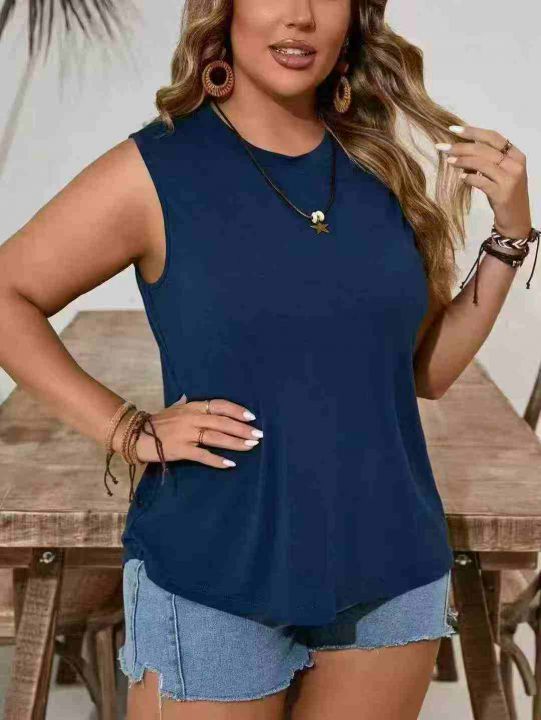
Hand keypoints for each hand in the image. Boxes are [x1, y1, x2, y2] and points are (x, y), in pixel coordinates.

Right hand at [134, 394, 262, 468]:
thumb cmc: (156, 423)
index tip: (251, 416)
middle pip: (222, 421)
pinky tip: (230, 464)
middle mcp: (191, 418)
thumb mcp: (172, 409)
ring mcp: (185, 433)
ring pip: (216, 437)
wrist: (134, 435)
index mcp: (191, 407)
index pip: (219, 405)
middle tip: (259, 434)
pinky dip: (217, 460)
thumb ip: (184, 404)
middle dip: (242, 428)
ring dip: (235, 442)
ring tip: (251, 446)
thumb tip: (186, 396)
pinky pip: (202, 455)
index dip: (236, 410)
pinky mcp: (180, 449)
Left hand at [436, 125, 531, 238]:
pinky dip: (469, 178)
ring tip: (448, 161)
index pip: (492, 137)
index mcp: (516, 155)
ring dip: (462, 161)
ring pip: (482, 163)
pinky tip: (461, 178)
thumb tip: (461, 150)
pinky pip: (481, 182)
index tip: (453, 129)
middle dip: (461, 146)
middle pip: (484, 149)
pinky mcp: (502, 194)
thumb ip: (487, 161)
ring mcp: (510, 179)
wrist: (516, 220)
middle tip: (443, 147)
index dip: (472, 132)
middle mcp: (515, 164)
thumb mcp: (500, 174)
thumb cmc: (505, 194)